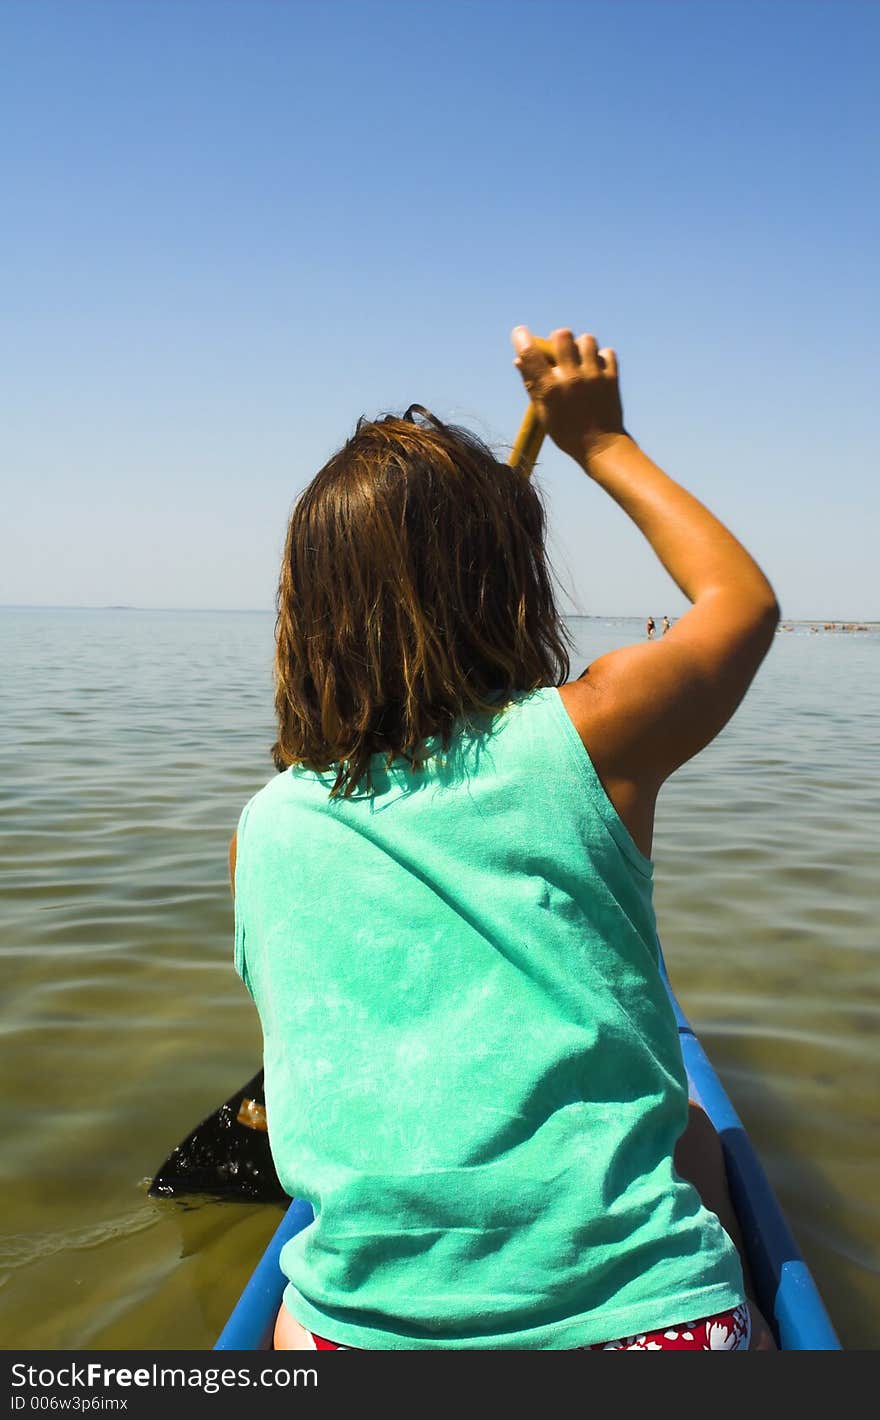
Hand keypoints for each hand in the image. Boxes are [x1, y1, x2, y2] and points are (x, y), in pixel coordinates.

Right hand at [511, 325, 626, 466]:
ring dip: (581, 346)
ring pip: (587, 340)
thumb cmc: (566, 431)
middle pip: (562, 335)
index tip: (520, 333)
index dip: (522, 338)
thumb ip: (531, 384)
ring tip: (581, 360)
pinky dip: (601, 357)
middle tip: (560, 351)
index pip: (530, 353)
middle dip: (558, 339)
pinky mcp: (611, 378)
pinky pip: (607, 352)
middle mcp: (571, 378)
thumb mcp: (543, 411)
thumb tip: (518, 360)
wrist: (600, 446)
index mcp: (549, 388)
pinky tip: (596, 370)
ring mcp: (593, 376)